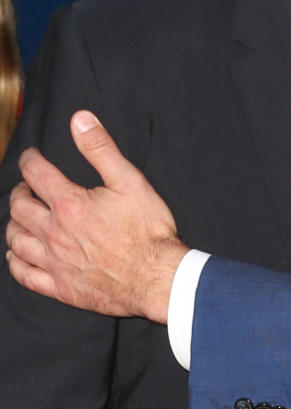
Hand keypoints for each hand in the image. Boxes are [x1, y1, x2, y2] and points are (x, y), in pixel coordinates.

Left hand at [6, 111, 186, 322]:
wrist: (158, 278)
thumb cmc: (148, 232)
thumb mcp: (130, 181)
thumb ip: (101, 149)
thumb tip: (80, 120)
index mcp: (69, 204)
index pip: (36, 174)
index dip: (29, 160)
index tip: (30, 157)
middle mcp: (55, 232)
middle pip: (19, 207)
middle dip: (19, 191)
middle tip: (25, 187)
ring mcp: (55, 262)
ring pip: (16, 240)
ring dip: (13, 224)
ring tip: (20, 218)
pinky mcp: (61, 287)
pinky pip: (25, 275)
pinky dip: (15, 262)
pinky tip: (17, 255)